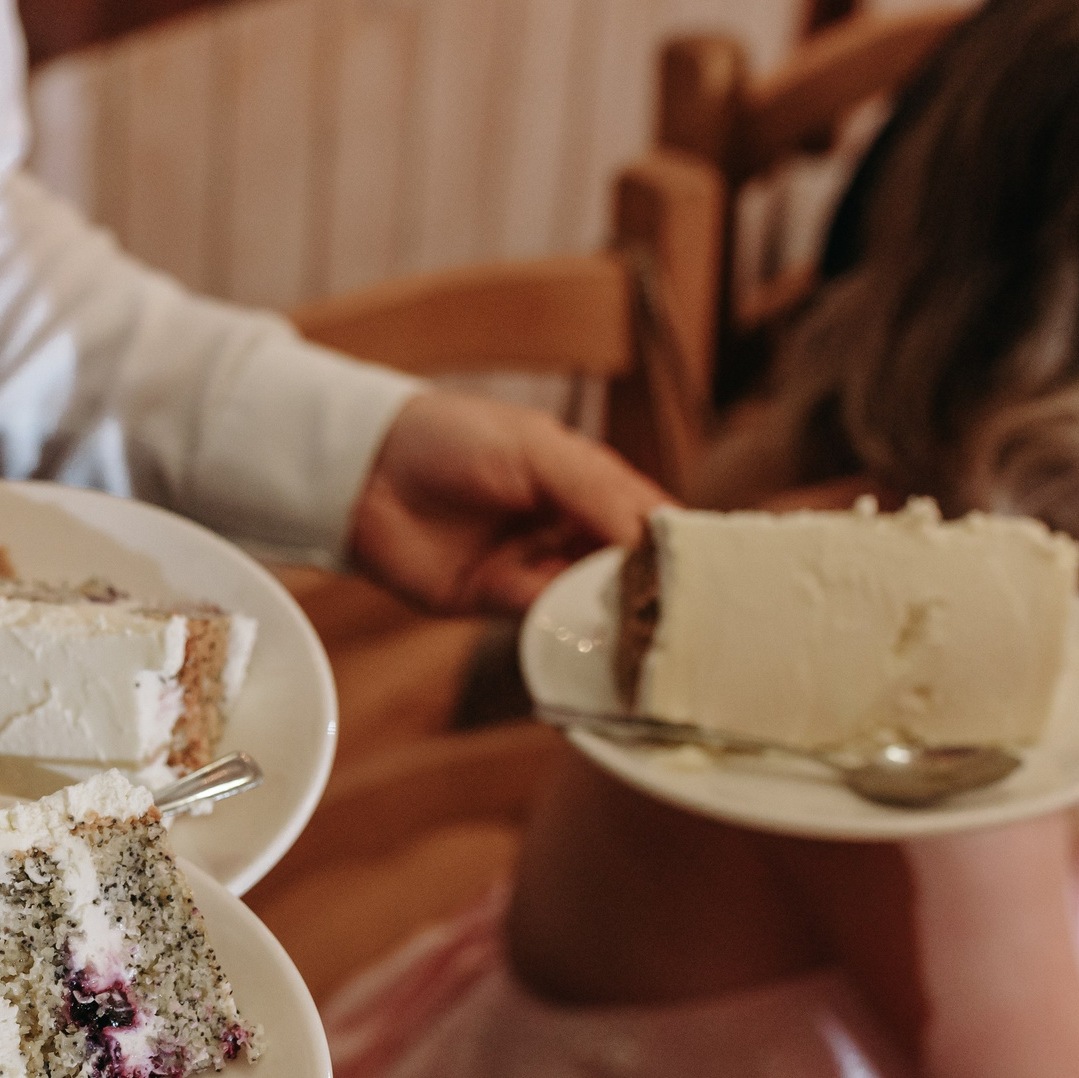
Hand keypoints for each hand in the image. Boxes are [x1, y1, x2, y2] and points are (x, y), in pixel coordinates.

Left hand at [348, 388, 663, 613]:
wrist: (363, 470)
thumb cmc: (450, 438)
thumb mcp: (534, 450)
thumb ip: (594, 490)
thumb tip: (653, 536)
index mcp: (585, 482)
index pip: (647, 518)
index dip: (678, 545)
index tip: (716, 574)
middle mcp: (566, 527)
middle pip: (625, 566)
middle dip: (654, 590)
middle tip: (690, 618)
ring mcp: (531, 566)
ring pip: (589, 600)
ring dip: (615, 616)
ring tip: (651, 634)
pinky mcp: (494, 601)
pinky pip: (543, 621)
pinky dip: (569, 631)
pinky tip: (596, 639)